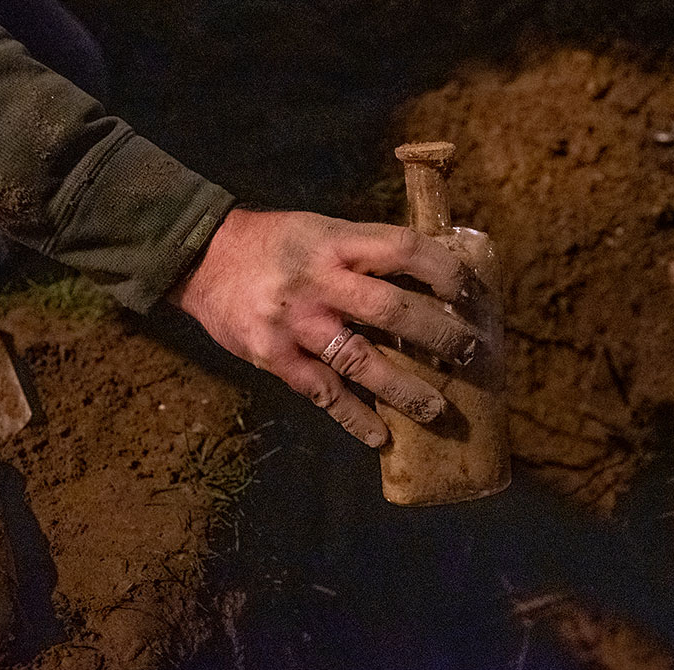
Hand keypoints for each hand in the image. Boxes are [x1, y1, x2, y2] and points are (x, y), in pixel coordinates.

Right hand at [170, 208, 477, 446]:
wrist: (200, 257)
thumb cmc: (272, 241)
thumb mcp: (320, 228)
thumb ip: (364, 252)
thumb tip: (427, 276)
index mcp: (335, 242)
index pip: (404, 249)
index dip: (445, 270)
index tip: (473, 292)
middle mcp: (318, 282)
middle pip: (391, 309)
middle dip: (438, 333)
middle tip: (470, 352)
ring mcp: (296, 323)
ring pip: (360, 360)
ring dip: (404, 388)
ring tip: (437, 410)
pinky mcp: (273, 357)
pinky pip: (322, 393)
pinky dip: (353, 417)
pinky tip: (380, 436)